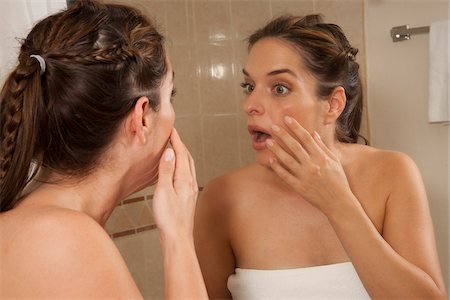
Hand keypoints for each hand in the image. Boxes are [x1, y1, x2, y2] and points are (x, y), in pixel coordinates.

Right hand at [152, 128, 197, 242]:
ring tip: (175, 149)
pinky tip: (177, 172)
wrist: (178, 238)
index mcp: (185, 180)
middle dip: (181, 145)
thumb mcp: (164, 192)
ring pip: (189, 167)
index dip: (177, 140)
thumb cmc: (169, 218)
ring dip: (183, 155)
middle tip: (173, 135)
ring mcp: (190, 191)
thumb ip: (166, 171)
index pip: (182, 154)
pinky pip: (186, 175)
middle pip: (188, 159)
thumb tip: (170, 152)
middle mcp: (190, 183)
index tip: (172, 129)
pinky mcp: (187, 198)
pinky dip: (182, 167)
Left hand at [266, 116, 352, 214]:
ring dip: (277, 150)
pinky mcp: (299, 188)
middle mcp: (313, 165)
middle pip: (295, 146)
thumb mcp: (334, 161)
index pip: (306, 138)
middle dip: (283, 135)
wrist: (339, 203)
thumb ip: (323, 147)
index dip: (296, 127)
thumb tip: (313, 133)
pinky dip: (277, 168)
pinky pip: (286, 176)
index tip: (287, 119)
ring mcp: (305, 177)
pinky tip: (270, 160)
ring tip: (268, 141)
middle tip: (273, 126)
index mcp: (322, 157)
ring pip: (288, 160)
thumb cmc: (339, 181)